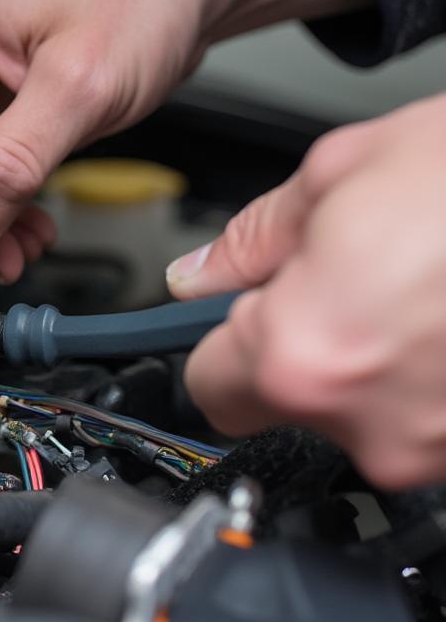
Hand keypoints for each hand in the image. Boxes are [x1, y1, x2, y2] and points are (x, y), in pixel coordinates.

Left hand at [169, 92, 445, 489]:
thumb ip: (250, 240)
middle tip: (337, 283)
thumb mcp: (341, 174)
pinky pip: (418, 418)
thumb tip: (201, 273)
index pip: (204, 386)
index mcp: (304, 354)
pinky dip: (420, 379)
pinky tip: (444, 320)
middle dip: (292, 352)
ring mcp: (434, 447)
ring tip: (411, 291)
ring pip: (356, 414)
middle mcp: (367, 423)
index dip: (215, 344)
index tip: (235, 320)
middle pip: (280, 404)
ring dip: (365, 364)